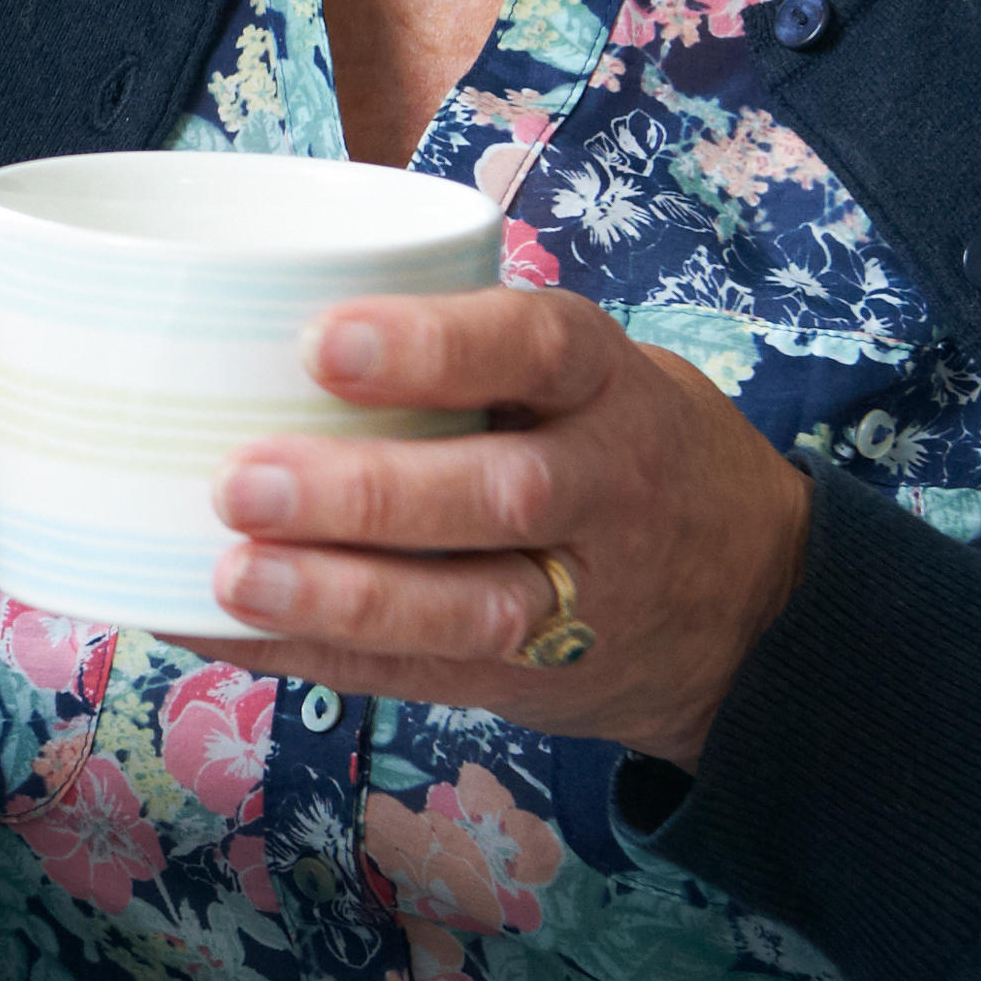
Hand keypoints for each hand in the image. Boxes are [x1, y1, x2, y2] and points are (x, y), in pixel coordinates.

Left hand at [199, 285, 809, 768]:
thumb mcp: (587, 368)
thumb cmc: (614, 439)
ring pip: (473, 606)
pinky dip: (320, 656)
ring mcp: (580, 595)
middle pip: (500, 494)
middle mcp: (605, 487)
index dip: (431, 346)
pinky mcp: (536, 676)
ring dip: (345, 599)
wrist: (757, 598)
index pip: (535, 347)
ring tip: (235, 578)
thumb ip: (468, 341)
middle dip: (367, 493)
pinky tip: (223, 629)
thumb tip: (254, 303)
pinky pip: (424, 675)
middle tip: (241, 479)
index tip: (319, 341)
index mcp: (607, 382)